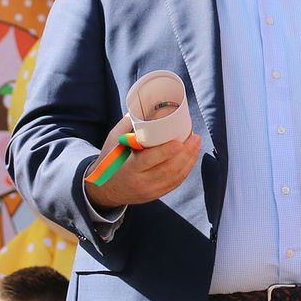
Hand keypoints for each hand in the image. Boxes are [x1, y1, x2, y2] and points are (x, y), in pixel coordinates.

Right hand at [84, 133, 201, 210]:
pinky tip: (191, 158)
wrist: (104, 190)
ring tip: (196, 144)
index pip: (150, 160)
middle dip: (186, 153)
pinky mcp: (156, 194)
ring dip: (190, 160)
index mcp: (129, 168)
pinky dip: (186, 169)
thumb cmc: (109, 161)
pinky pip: (176, 183)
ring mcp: (150, 191)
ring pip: (176, 177)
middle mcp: (141, 182)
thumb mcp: (112, 142)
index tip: (179, 141)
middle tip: (195, 137)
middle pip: (169, 169)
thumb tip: (143, 106)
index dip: (167, 151)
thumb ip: (126, 125)